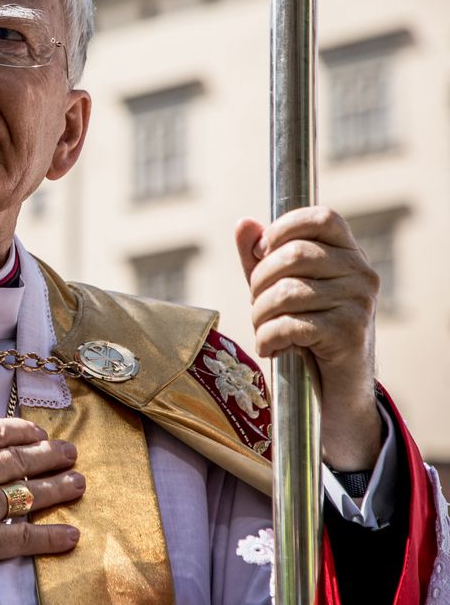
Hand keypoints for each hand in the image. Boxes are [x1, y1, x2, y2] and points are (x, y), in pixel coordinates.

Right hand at [0, 396, 83, 581]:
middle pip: (22, 459)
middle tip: (71, 453)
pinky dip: (51, 537)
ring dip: (59, 488)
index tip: (39, 432)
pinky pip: (24, 539)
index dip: (24, 431)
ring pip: (30, 494)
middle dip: (51, 455)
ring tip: (78, 483)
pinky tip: (71, 535)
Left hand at [234, 206, 382, 469]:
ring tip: (262, 330)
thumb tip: (244, 224)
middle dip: (259, 282)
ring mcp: (359, 302)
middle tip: (257, 304)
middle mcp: (361, 273)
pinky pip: (291, 325)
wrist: (336, 386)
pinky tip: (270, 348)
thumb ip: (261, 256)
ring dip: (260, 315)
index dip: (283, 228)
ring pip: (287, 292)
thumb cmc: (305, 328)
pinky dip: (268, 338)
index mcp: (349, 253)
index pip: (321, 217)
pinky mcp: (350, 333)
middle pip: (293, 255)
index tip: (262, 252)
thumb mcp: (280, 287)